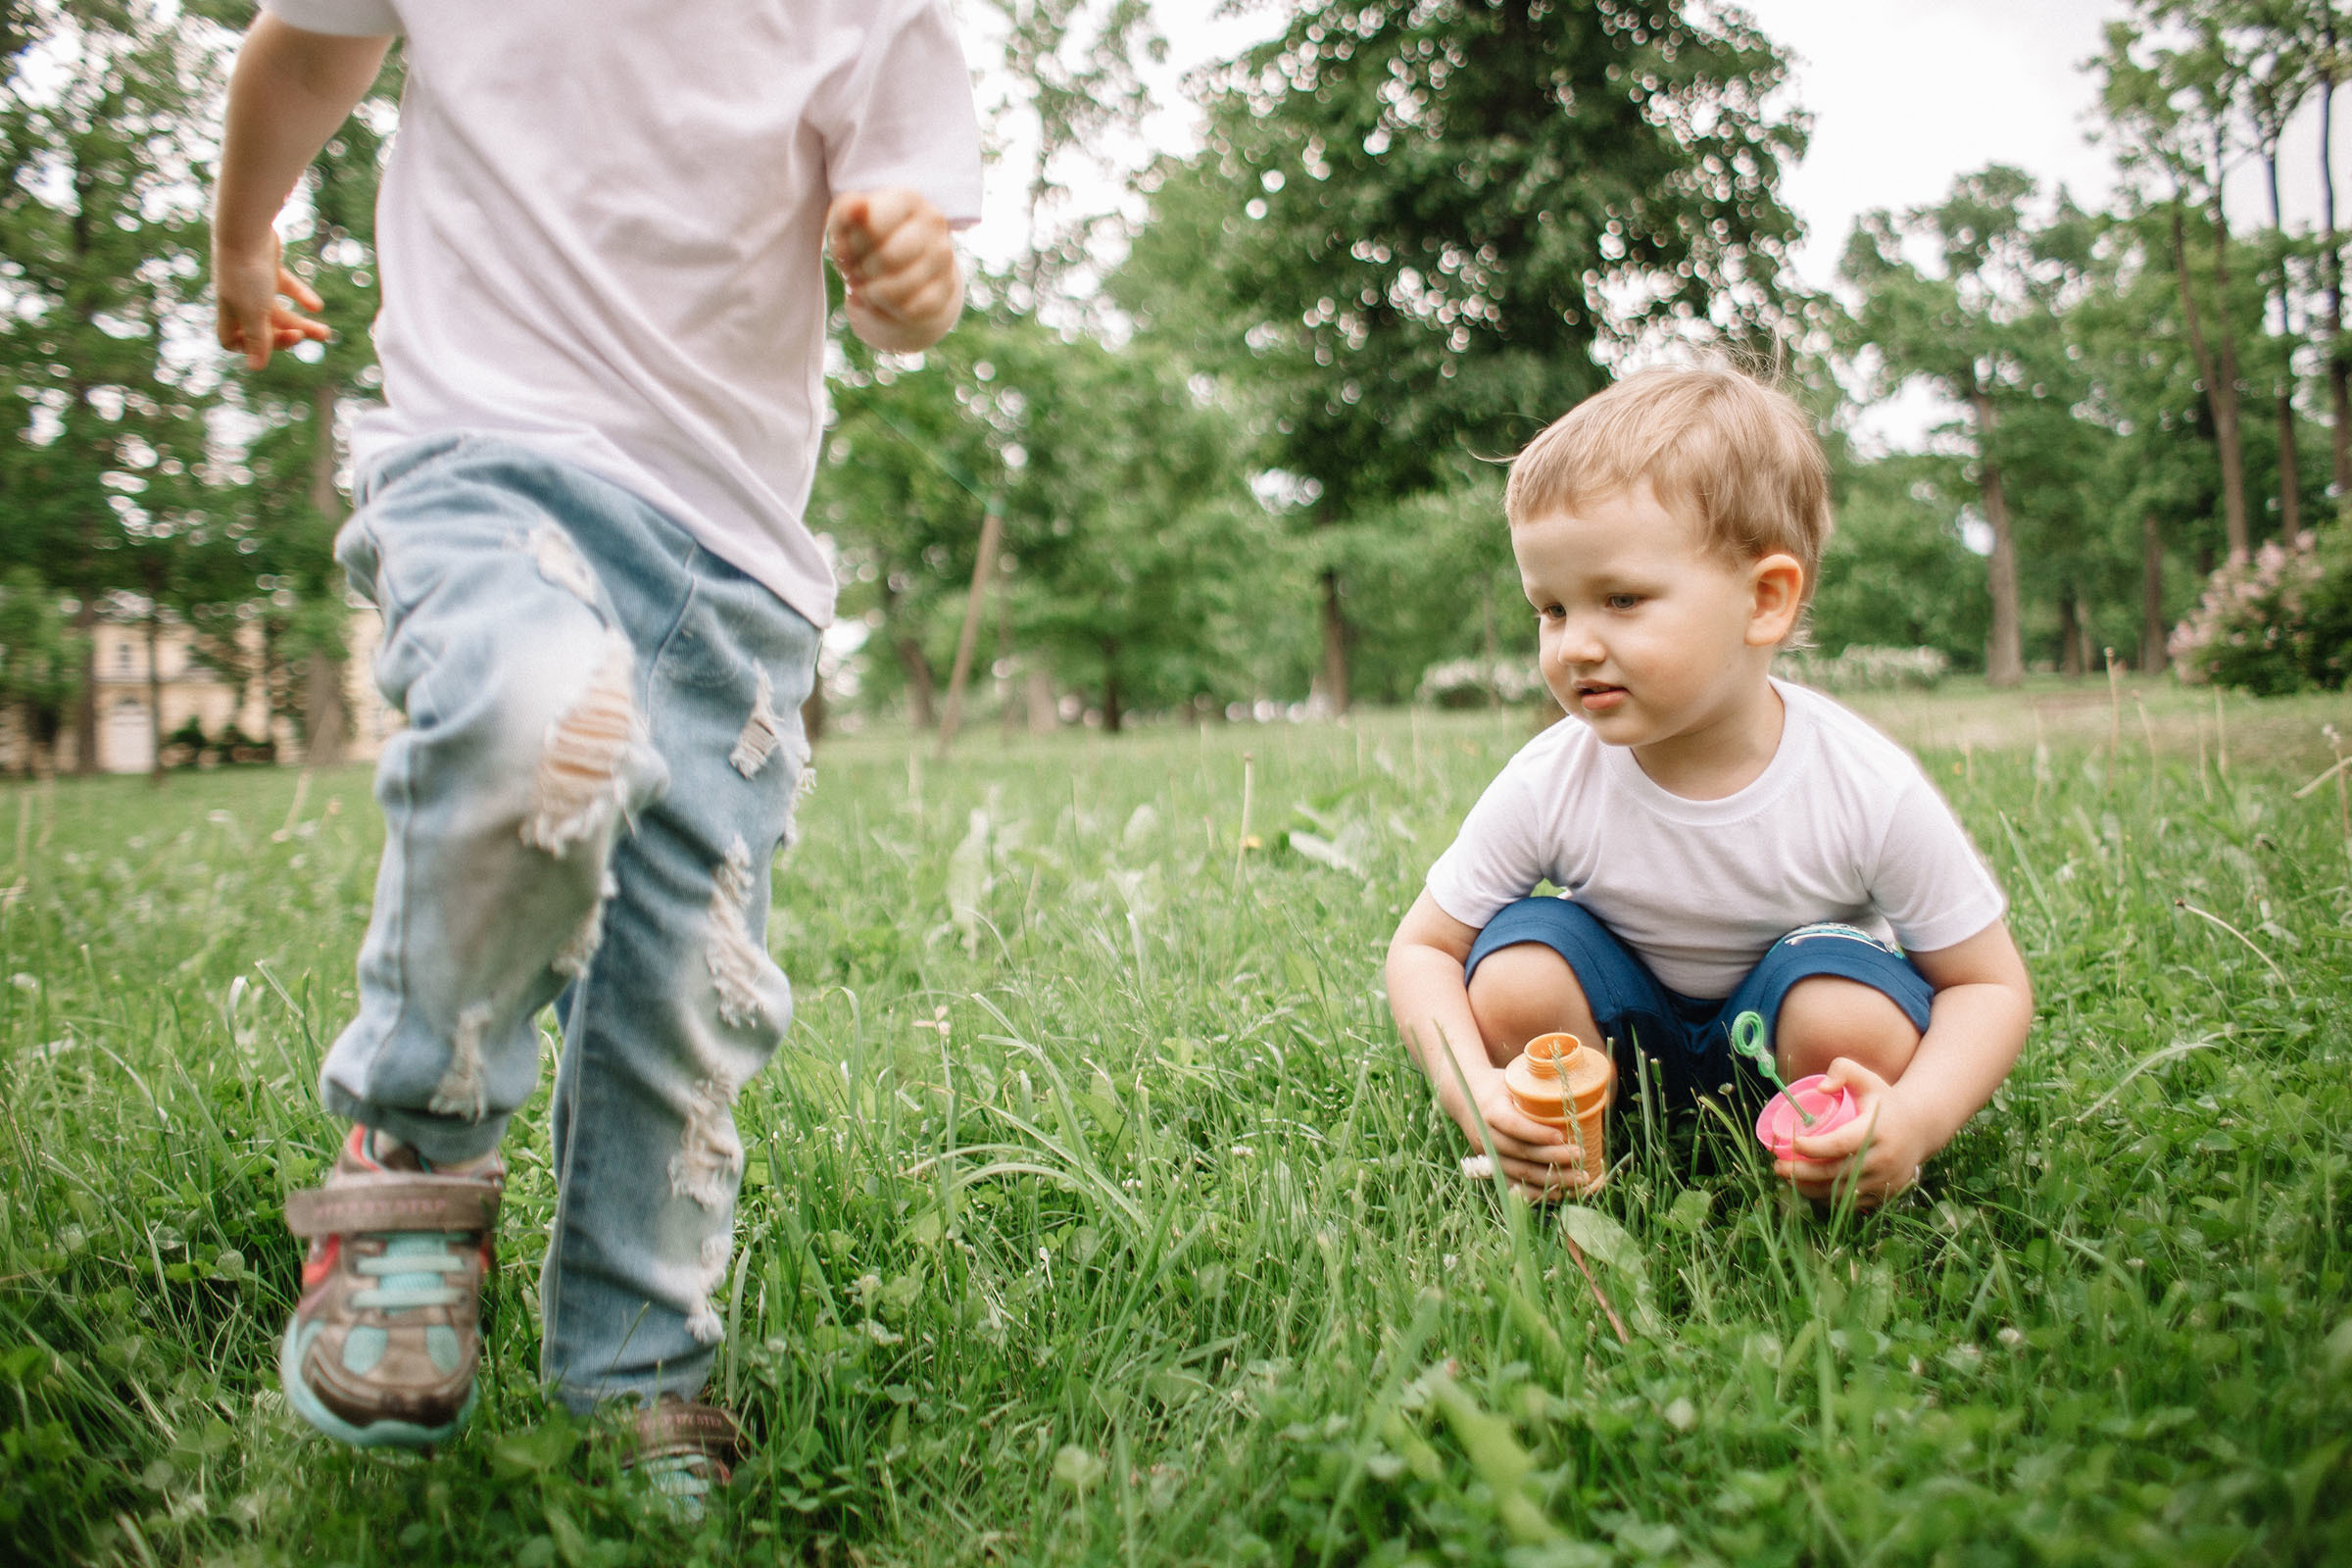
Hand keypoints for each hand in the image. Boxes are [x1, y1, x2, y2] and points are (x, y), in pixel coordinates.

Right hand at [215, 231, 327, 370]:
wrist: (246, 230)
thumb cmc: (246, 274)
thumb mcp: (255, 312)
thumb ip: (258, 340)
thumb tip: (255, 368)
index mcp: (229, 312)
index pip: (231, 340)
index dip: (248, 349)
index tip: (268, 346)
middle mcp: (238, 298)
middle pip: (263, 328)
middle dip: (288, 336)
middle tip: (312, 337)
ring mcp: (252, 282)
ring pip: (278, 310)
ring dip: (302, 322)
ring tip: (326, 333)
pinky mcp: (266, 265)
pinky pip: (285, 286)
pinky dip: (301, 296)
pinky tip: (317, 306)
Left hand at [825, 187, 960, 351]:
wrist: (898, 271)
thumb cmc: (866, 242)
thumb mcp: (846, 224)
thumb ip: (846, 211)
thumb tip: (859, 206)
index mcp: (908, 199)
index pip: (872, 227)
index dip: (851, 245)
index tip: (847, 249)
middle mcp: (933, 222)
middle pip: (887, 258)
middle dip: (862, 271)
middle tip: (857, 270)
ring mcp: (944, 256)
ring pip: (897, 289)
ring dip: (872, 294)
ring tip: (868, 286)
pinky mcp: (947, 289)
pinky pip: (909, 309)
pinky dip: (889, 309)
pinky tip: (885, 300)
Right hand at [1447, 1066, 1591, 1203]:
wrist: (1465, 1100)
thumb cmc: (1497, 1088)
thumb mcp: (1512, 1080)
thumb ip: (1536, 1088)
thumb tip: (1577, 1089)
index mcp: (1490, 1111)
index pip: (1513, 1125)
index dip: (1537, 1133)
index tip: (1561, 1136)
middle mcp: (1486, 1136)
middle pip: (1521, 1152)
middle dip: (1553, 1157)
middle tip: (1580, 1155)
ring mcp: (1487, 1156)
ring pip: (1520, 1173)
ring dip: (1552, 1179)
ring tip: (1580, 1177)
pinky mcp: (1492, 1169)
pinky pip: (1514, 1186)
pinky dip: (1537, 1192)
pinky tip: (1560, 1192)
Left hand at [1777, 1057, 1930, 1208]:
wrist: (1921, 1127)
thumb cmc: (1884, 1101)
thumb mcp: (1867, 1079)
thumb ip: (1843, 1070)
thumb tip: (1820, 1088)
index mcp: (1878, 1130)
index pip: (1840, 1144)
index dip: (1812, 1148)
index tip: (1790, 1143)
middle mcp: (1885, 1158)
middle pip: (1837, 1172)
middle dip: (1802, 1172)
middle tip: (1778, 1165)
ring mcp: (1888, 1179)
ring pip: (1842, 1192)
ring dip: (1811, 1189)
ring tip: (1787, 1178)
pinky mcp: (1888, 1194)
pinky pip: (1853, 1203)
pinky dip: (1828, 1199)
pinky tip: (1809, 1190)